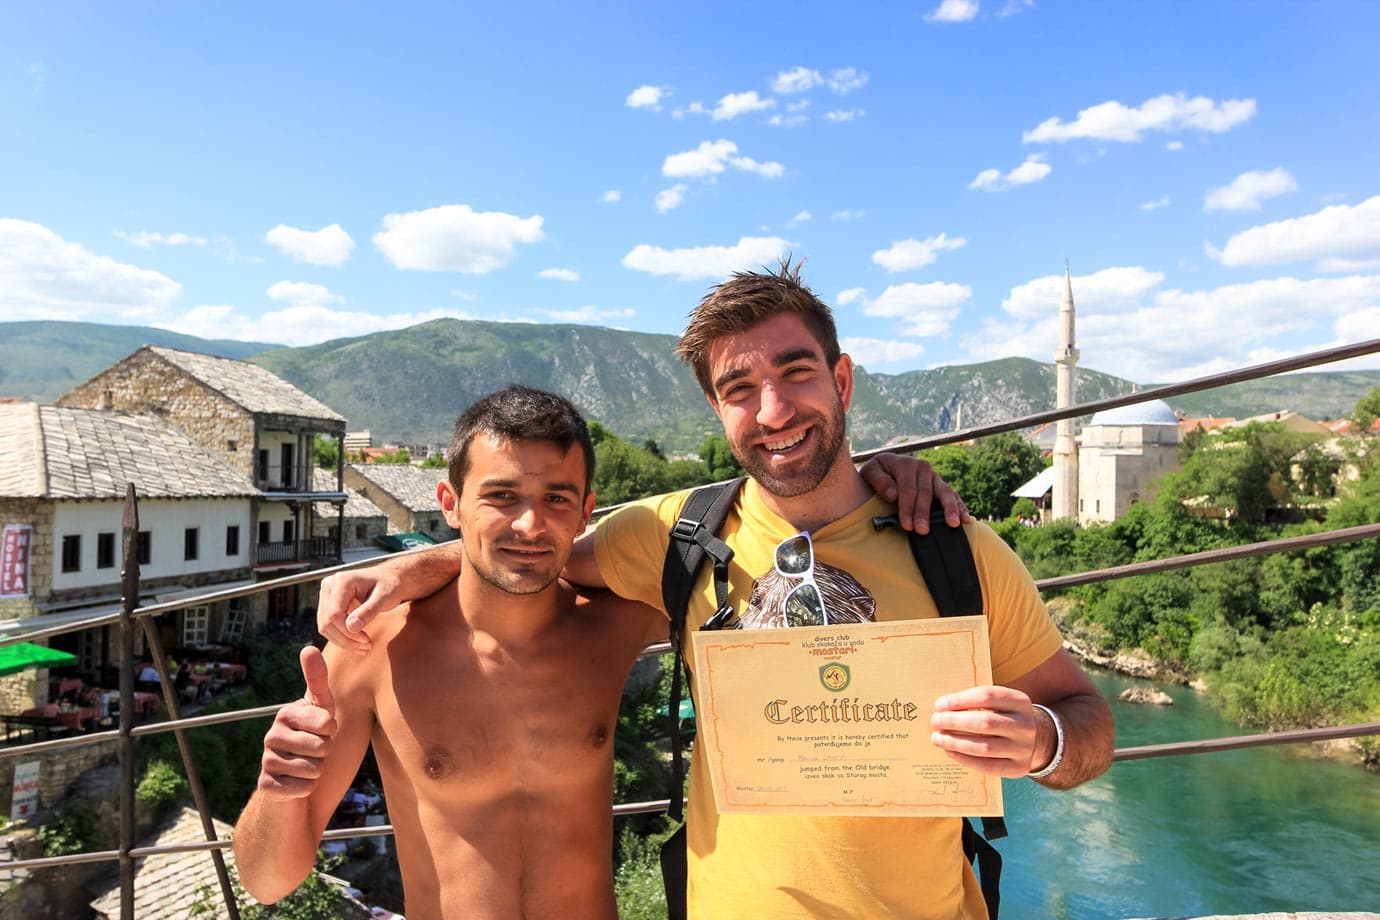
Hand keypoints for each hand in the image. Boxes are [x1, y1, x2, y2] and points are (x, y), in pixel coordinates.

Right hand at [256, 647, 337, 798]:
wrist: (296, 782)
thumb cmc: (314, 740)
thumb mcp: (322, 710)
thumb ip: (318, 680)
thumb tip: (307, 647)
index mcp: (286, 714)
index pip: (327, 724)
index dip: (332, 733)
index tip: (322, 733)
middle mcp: (271, 735)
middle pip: (322, 748)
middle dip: (326, 754)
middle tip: (314, 753)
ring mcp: (266, 761)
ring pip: (314, 770)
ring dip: (317, 773)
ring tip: (306, 768)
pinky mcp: (266, 787)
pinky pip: (303, 788)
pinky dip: (307, 789)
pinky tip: (296, 785)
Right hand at [317, 567, 405, 651]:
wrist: (391, 579)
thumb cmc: (391, 585)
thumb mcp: (385, 597)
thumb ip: (369, 611)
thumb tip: (351, 628)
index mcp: (342, 580)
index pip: (334, 614)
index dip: (348, 632)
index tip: (366, 641)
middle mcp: (329, 585)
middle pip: (327, 622)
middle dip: (346, 639)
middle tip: (367, 647)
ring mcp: (326, 595)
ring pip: (325, 627)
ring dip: (343, 641)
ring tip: (364, 647)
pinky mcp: (328, 604)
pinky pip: (328, 626)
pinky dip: (341, 637)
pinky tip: (358, 643)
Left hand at [858, 453, 970, 533]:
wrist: (884, 468)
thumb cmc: (876, 474)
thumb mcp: (870, 473)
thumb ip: (879, 481)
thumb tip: (893, 495)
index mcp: (905, 463)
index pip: (908, 488)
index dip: (907, 507)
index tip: (906, 525)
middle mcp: (923, 467)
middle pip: (926, 493)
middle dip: (924, 513)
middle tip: (923, 531)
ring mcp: (934, 477)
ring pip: (945, 492)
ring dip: (950, 509)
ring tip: (954, 524)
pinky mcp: (941, 486)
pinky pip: (953, 496)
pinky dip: (960, 507)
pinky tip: (965, 519)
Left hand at [929, 685, 1041, 778]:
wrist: (1033, 740)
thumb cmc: (1004, 717)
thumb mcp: (998, 703)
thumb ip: (976, 702)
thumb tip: (942, 708)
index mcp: (1020, 701)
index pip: (987, 696)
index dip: (960, 700)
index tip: (939, 704)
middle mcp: (1026, 725)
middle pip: (985, 722)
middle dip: (955, 721)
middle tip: (936, 721)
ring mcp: (1024, 748)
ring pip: (985, 746)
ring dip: (956, 742)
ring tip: (938, 738)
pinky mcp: (1019, 767)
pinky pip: (988, 766)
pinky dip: (965, 759)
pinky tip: (950, 751)